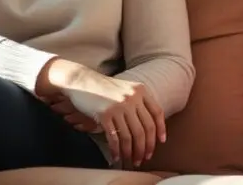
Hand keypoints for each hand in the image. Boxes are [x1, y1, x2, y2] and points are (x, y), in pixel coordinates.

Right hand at [39, 59, 165, 168]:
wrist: (81, 81)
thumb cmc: (103, 88)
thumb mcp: (125, 88)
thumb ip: (138, 102)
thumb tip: (148, 126)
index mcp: (140, 91)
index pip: (157, 112)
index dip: (161, 129)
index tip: (161, 142)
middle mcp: (132, 98)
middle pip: (145, 128)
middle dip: (146, 146)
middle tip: (144, 158)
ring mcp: (119, 106)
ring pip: (131, 136)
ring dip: (132, 152)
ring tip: (132, 161)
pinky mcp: (105, 114)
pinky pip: (115, 138)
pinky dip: (116, 150)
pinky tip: (116, 157)